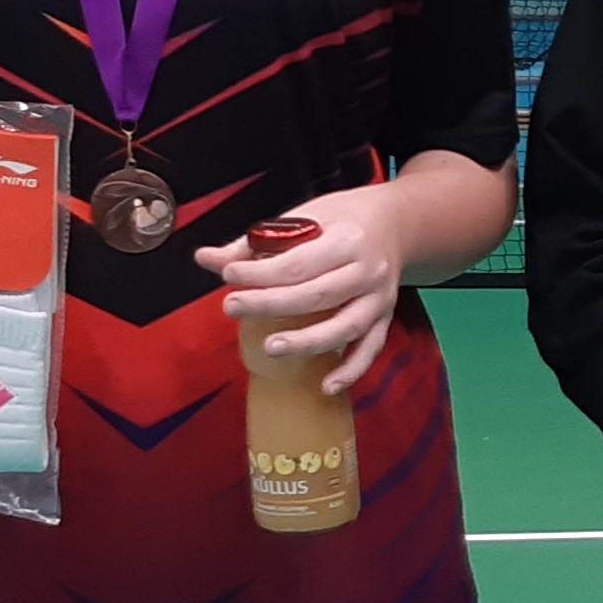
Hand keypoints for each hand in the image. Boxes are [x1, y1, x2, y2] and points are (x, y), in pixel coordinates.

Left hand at [196, 182, 404, 395]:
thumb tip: (207, 259)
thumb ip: (254, 242)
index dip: (261, 272)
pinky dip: (351, 370)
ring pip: (346, 326)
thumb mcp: (303, 216)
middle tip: (233, 307)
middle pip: (318, 294)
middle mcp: (367, 270)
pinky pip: (370, 349)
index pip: (298, 261)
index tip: (228, 275)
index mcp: (346, 239)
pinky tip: (326, 385)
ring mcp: (379, 298)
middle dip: (271, 304)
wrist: (395, 224)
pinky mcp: (384, 318)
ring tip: (271, 348)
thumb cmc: (344, 220)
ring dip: (308, 341)